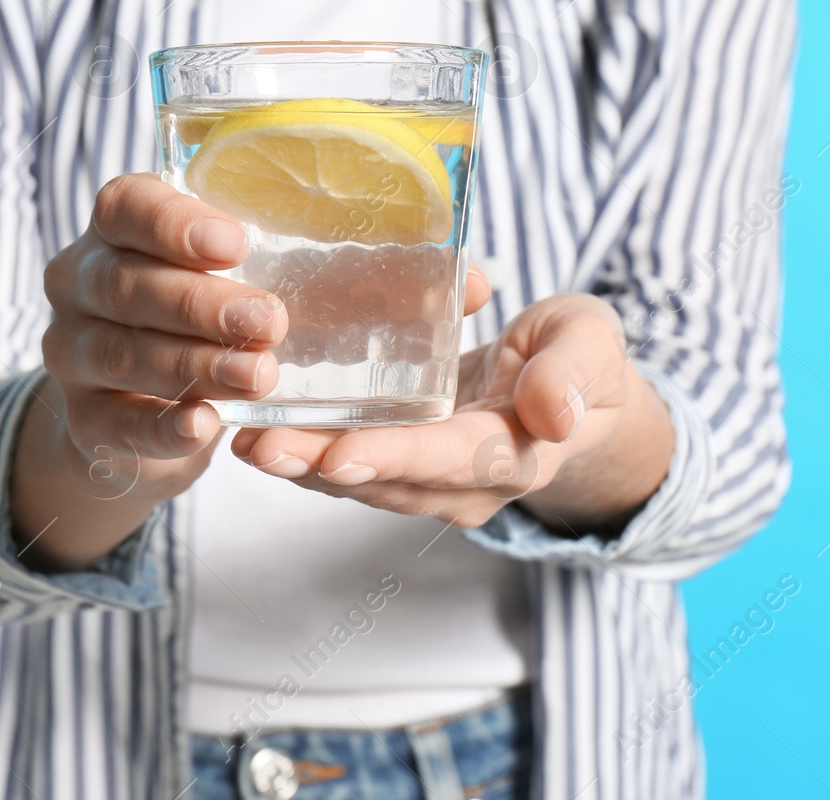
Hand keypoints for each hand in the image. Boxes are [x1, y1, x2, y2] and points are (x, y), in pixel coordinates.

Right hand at [35, 173, 287, 503]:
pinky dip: (163, 426)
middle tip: (269, 321)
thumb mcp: (212, 275)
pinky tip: (205, 424)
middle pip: (126, 285)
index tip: (235, 244)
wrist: (138, 412)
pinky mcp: (83, 419)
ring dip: (195, 365)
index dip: (174, 223)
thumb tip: (330, 247)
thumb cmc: (190, 319)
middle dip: (201, 305)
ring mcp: (71, 354)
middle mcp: (78, 286)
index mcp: (111, 232)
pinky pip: (118, 423)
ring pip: (123, 354)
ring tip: (258, 375)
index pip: (124, 207)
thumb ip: (243, 255)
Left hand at [232, 293, 674, 536]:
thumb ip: (573, 372)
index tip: (340, 454)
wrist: (573, 395)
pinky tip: (248, 428)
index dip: (396, 458)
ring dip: (296, 463)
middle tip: (258, 446)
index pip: (452, 460)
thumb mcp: (591, 345)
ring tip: (238, 437)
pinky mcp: (399, 464)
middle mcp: (464, 483)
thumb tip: (554, 414)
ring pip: (355, 479)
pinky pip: (344, 464)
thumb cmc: (581, 358)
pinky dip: (299, 450)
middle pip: (386, 480)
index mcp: (516, 454)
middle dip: (319, 466)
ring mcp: (428, 481)